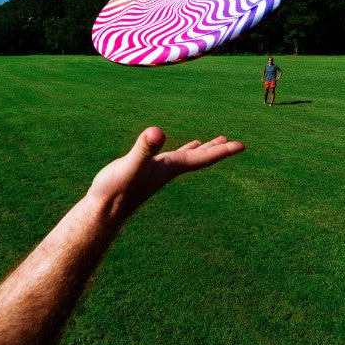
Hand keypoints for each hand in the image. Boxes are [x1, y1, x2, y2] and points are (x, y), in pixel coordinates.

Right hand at [87, 127, 243, 221]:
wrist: (103, 211)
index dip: (223, 151)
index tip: (242, 146)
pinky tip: (178, 150)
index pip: (203, 158)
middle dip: (217, 150)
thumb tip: (156, 132)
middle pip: (200, 158)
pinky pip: (170, 158)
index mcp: (171, 167)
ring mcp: (159, 171)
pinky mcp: (147, 170)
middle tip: (236, 144)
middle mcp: (169, 170)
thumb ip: (144, 149)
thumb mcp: (131, 165)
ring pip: (187, 158)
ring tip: (213, 142)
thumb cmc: (116, 190)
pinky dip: (179, 151)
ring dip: (201, 150)